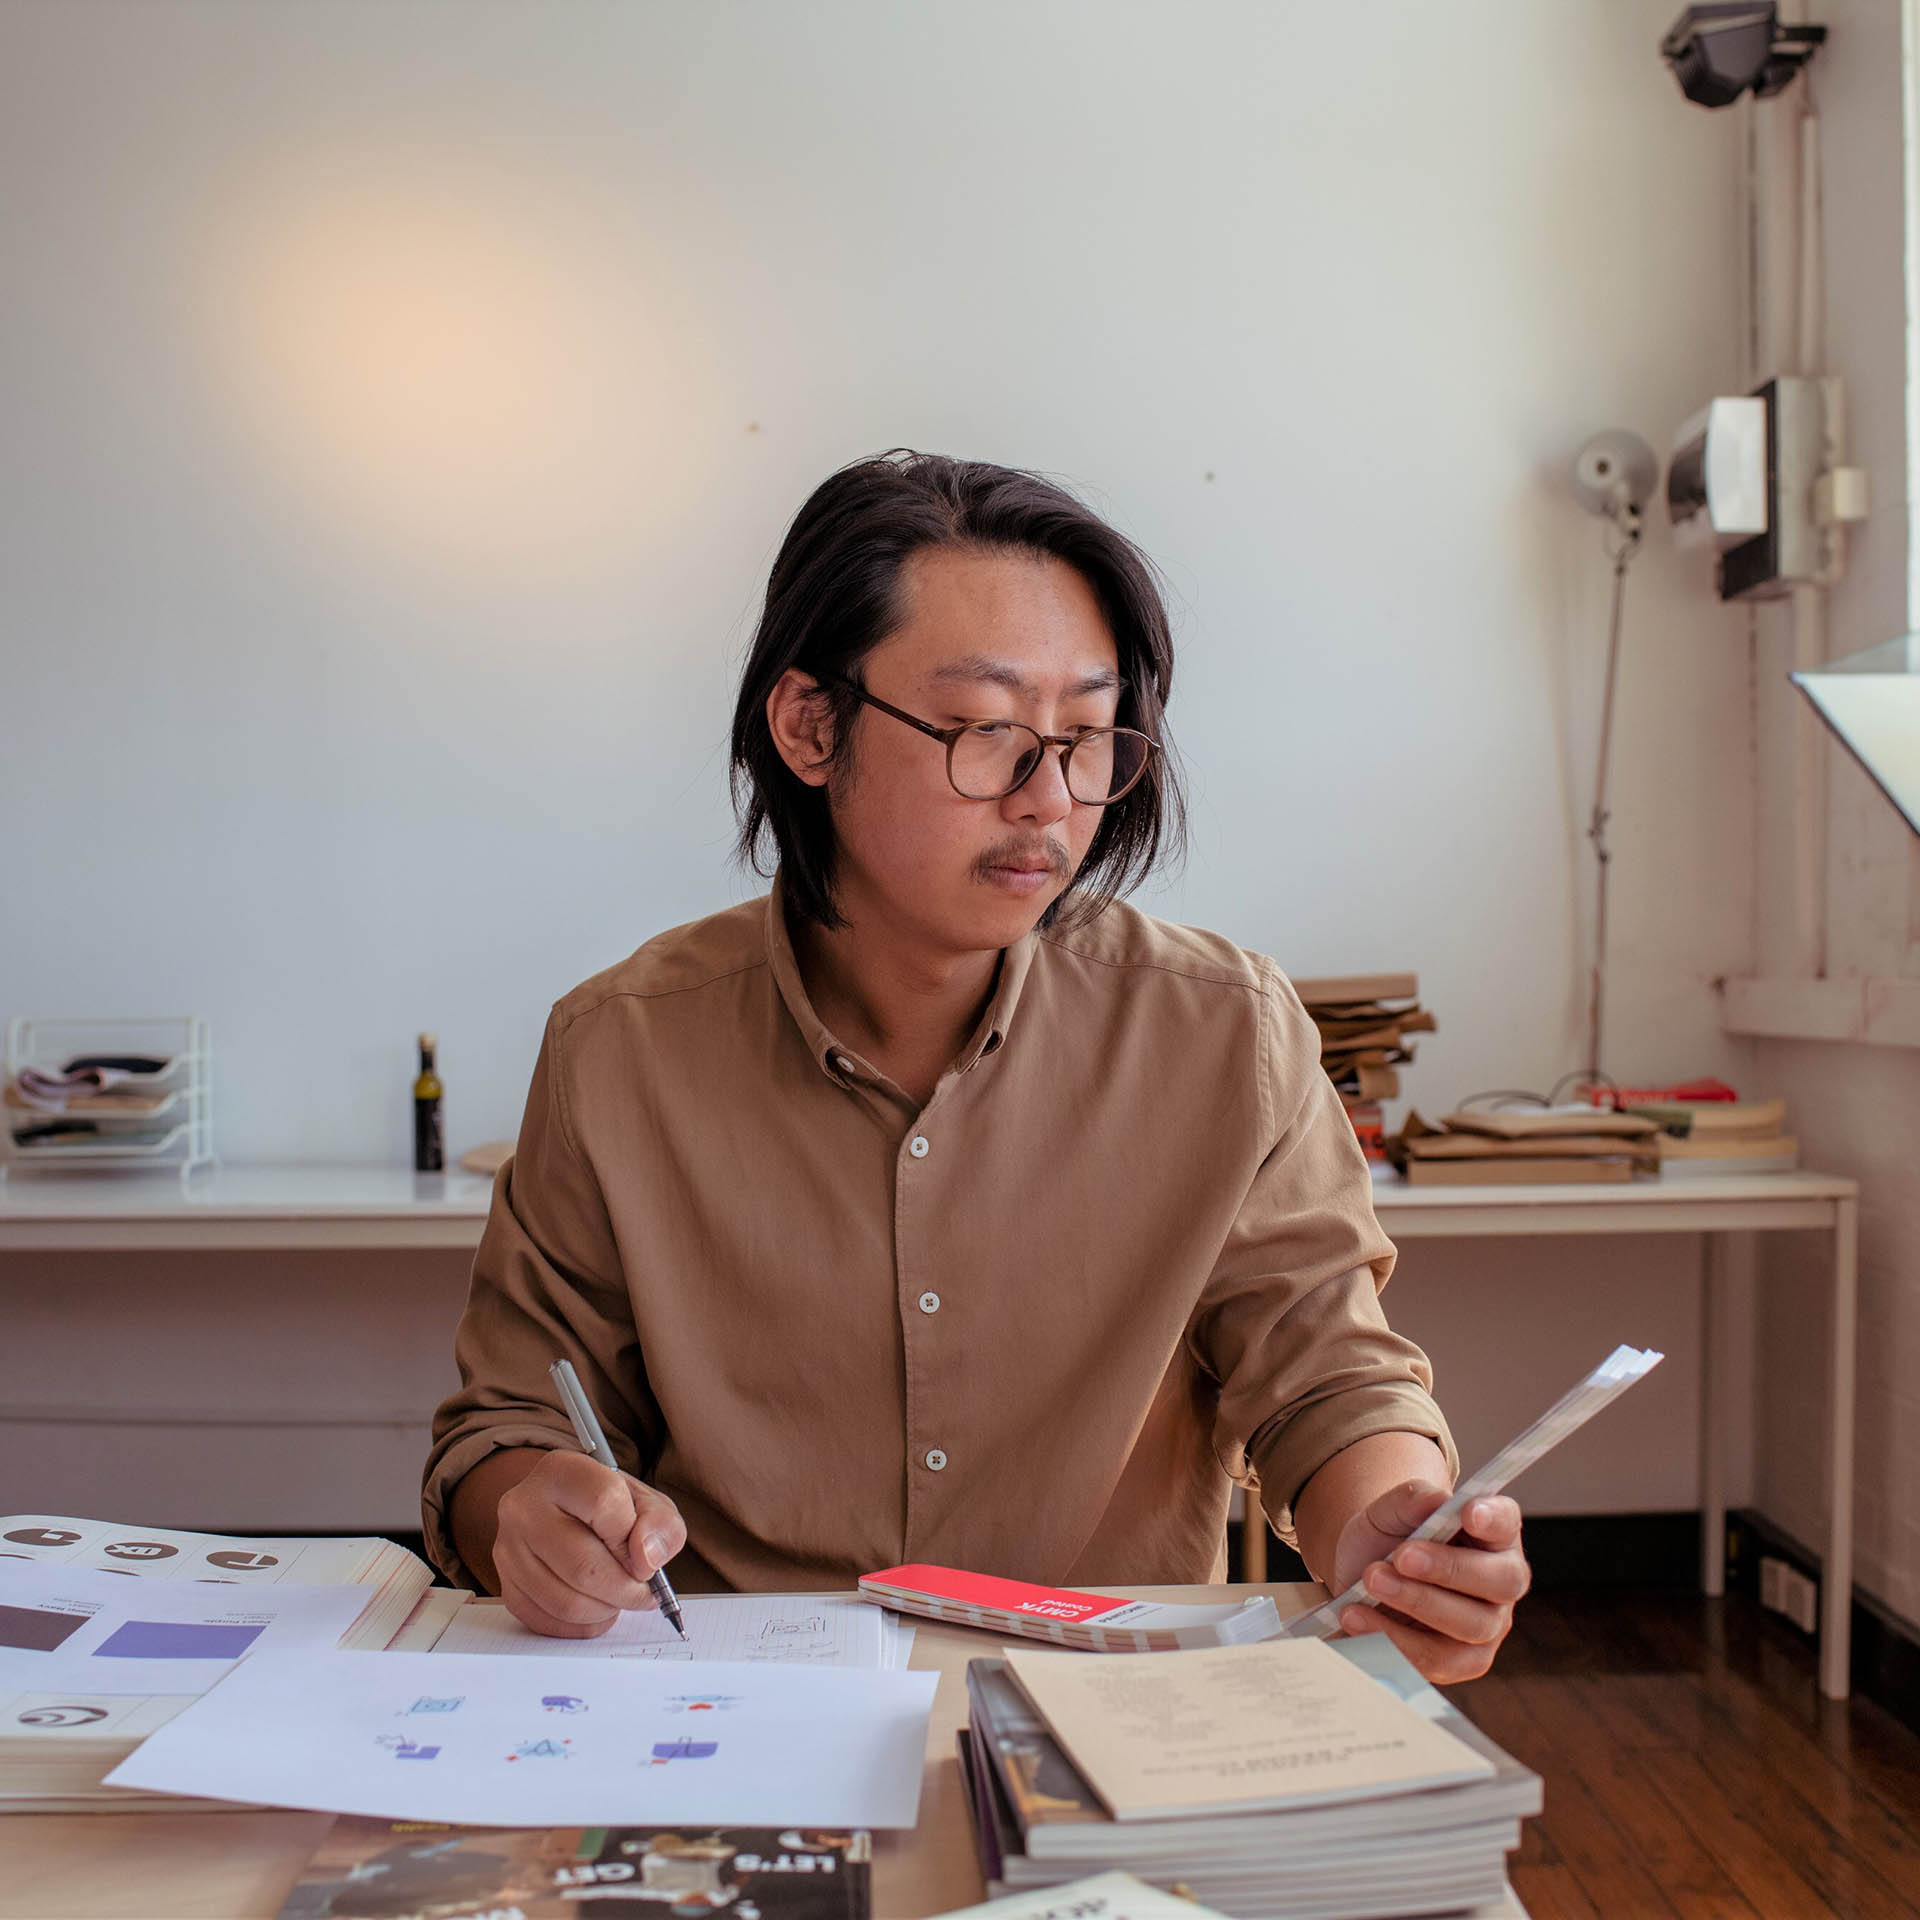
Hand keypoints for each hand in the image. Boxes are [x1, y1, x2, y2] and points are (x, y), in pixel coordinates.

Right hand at [491, 1450, 687, 1638]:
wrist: (564, 1513)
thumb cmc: (609, 1507)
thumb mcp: (645, 1501)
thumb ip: (660, 1524)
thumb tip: (646, 1560)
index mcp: (561, 1471)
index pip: (604, 1504)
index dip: (634, 1540)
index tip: (645, 1559)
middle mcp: (523, 1507)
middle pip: (584, 1566)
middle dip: (625, 1590)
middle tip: (642, 1594)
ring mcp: (508, 1549)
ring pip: (566, 1602)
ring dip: (606, 1610)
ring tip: (619, 1598)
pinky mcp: (506, 1587)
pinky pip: (549, 1622)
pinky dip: (583, 1625)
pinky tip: (597, 1607)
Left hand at [1330, 1481, 1527, 1682]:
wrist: (1363, 1580)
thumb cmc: (1388, 1539)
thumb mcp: (1389, 1512)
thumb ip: (1411, 1500)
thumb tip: (1434, 1499)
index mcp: (1493, 1535)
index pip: (1507, 1522)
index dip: (1494, 1518)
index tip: (1469, 1512)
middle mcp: (1501, 1582)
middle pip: (1499, 1581)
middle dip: (1447, 1568)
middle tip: (1401, 1556)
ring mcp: (1487, 1626)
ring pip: (1469, 1624)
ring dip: (1416, 1602)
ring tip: (1370, 1580)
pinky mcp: (1461, 1661)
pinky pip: (1437, 1660)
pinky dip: (1393, 1638)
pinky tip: (1356, 1616)